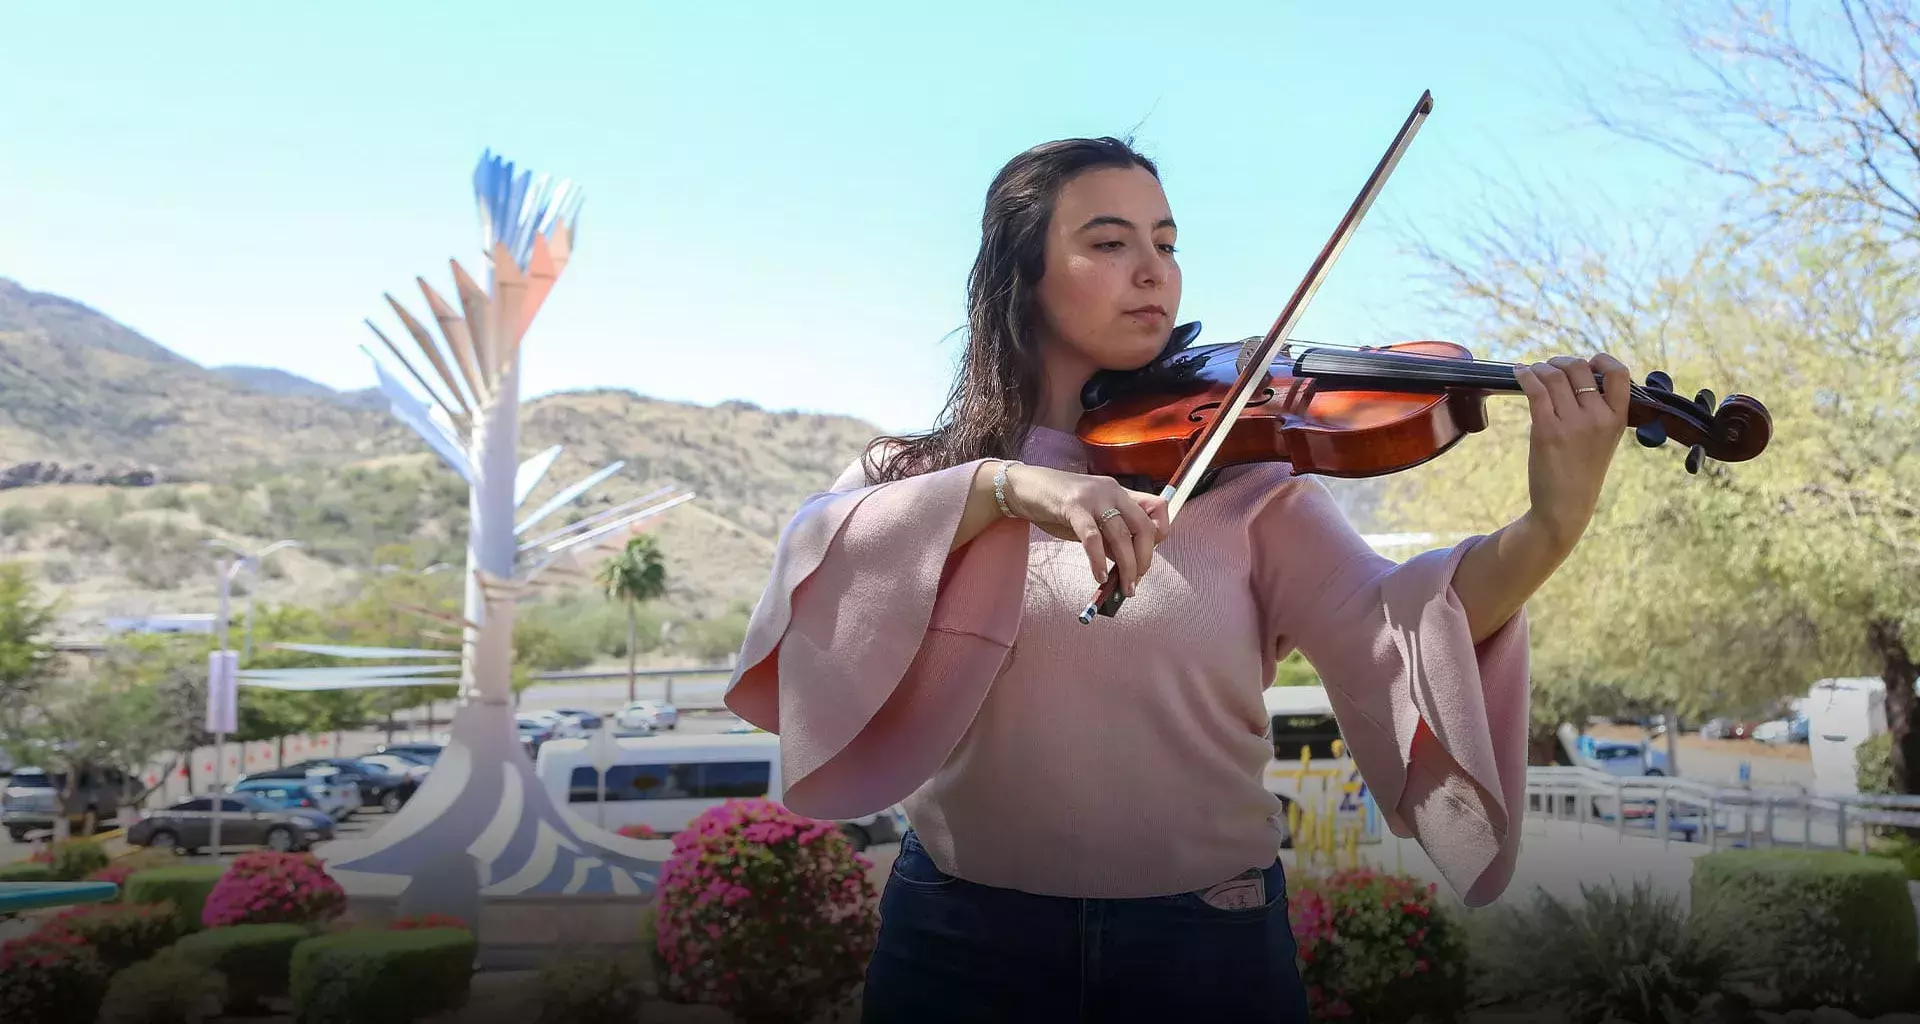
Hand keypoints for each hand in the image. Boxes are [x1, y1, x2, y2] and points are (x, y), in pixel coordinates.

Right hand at [1002, 463, 1169, 594]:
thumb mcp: (1092, 518)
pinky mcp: (1073, 506)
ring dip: (1126, 567)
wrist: (1026, 487)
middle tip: (1135, 582)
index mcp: (1120, 492)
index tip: (1146, 558)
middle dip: (1144, 559)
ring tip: (1123, 587)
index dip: (1159, 536)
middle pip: (1144, 527)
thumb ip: (1111, 537)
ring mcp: (1094, 498)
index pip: (1157, 509)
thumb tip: (1127, 564)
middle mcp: (1112, 491)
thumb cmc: (1060, 505)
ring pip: (1121, 536)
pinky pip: (1092, 538)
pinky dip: (1098, 561)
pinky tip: (1100, 576)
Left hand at [1512, 353, 1631, 552]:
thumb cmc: (1582, 471)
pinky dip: (1525, 375)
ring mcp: (1572, 423)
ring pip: (1555, 376)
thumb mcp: (1604, 439)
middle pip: (1579, 368)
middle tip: (1551, 368)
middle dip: (1562, 362)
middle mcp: (1598, 417)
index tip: (1587, 364)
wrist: (1565, 505)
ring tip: (1533, 371)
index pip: (1619, 373)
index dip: (1601, 360)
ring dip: (1541, 368)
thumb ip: (1599, 410)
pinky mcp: (1547, 429)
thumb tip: (1578, 376)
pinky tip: (1519, 372)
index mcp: (1618, 418)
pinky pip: (1536, 390)